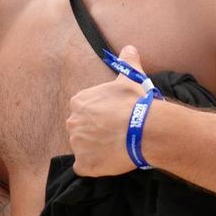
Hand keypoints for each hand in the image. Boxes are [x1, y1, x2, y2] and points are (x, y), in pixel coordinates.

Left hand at [66, 45, 145, 176]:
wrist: (143, 129)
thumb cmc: (135, 102)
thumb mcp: (131, 79)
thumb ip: (128, 62)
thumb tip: (129, 48)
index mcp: (79, 102)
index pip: (83, 110)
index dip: (99, 116)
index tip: (113, 118)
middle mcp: (72, 122)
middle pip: (80, 129)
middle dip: (94, 132)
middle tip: (115, 134)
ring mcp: (77, 144)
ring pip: (82, 148)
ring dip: (95, 149)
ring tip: (115, 148)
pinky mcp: (84, 164)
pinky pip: (84, 167)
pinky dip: (94, 166)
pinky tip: (109, 161)